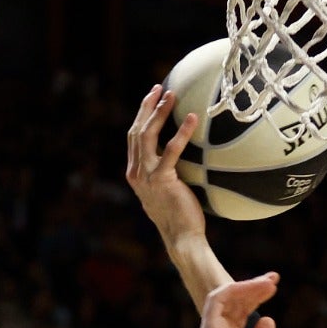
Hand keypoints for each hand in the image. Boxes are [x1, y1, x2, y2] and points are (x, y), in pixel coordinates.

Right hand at [126, 85, 206, 243]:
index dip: (141, 116)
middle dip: (147, 107)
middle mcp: (136, 173)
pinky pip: (172, 150)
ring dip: (159, 113)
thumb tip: (176, 158)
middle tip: (159, 89)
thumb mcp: (165, 191)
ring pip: (148, 135)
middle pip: (137, 131)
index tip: (151, 98)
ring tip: (172, 96)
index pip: (134, 138)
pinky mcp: (162, 180)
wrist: (181, 238)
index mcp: (135, 173)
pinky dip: (181, 133)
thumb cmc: (180, 217)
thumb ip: (163, 173)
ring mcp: (146, 176)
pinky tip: (192, 119)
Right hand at [199, 275, 277, 327]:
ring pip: (227, 295)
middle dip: (255, 286)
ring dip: (248, 285)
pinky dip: (235, 289)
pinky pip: (219, 299)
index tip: (274, 287)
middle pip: (236, 299)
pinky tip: (254, 286)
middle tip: (274, 279)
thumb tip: (267, 319)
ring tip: (269, 282)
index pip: (242, 308)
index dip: (256, 295)